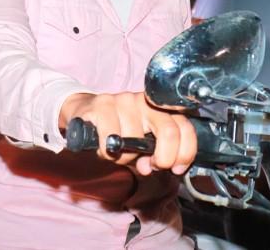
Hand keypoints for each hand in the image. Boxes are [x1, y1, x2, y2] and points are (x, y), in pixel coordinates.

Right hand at [59, 92, 196, 175]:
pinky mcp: (102, 104)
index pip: (185, 127)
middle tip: (150, 167)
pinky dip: (107, 149)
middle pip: (169, 130)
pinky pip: (111, 135)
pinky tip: (105, 148)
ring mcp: (123, 100)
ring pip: (135, 137)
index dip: (185, 152)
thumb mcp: (139, 147)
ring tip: (117, 153)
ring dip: (125, 156)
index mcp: (159, 109)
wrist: (84, 115)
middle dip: (163, 158)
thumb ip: (151, 158)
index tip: (176, 168)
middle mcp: (144, 101)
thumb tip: (149, 167)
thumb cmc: (116, 131)